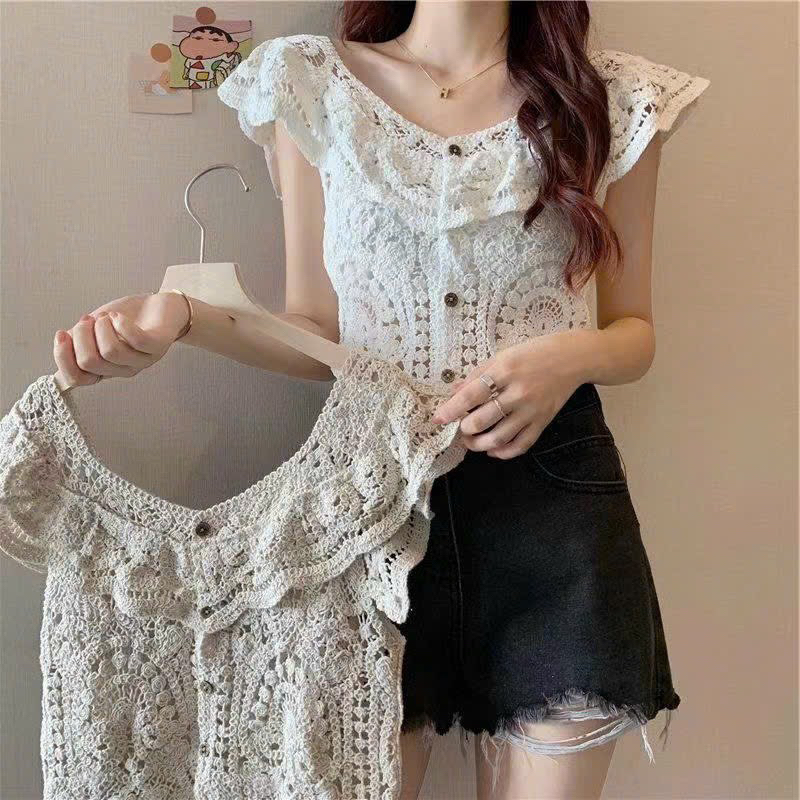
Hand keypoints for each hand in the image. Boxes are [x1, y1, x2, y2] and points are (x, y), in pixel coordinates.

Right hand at [52, 291, 189, 391]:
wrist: (161, 307)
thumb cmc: (126, 318)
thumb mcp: (94, 329)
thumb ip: (78, 340)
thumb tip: (61, 345)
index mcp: (105, 369)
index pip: (77, 379)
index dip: (63, 357)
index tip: (62, 333)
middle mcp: (123, 369)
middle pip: (90, 362)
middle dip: (81, 335)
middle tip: (88, 319)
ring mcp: (142, 360)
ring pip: (111, 351)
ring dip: (101, 327)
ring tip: (106, 316)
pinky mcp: (158, 346)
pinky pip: (136, 340)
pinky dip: (121, 324)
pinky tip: (118, 316)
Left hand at [430, 332, 585, 458]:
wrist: (573, 358)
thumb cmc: (534, 353)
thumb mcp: (502, 355)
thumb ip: (477, 375)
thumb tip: (453, 393)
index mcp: (505, 370)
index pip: (471, 395)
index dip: (451, 410)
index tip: (438, 419)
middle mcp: (518, 392)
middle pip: (482, 420)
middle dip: (465, 429)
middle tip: (460, 427)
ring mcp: (532, 410)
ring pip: (499, 438)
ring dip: (479, 445)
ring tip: (472, 441)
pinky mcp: (543, 422)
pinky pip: (521, 445)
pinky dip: (503, 453)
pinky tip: (493, 450)